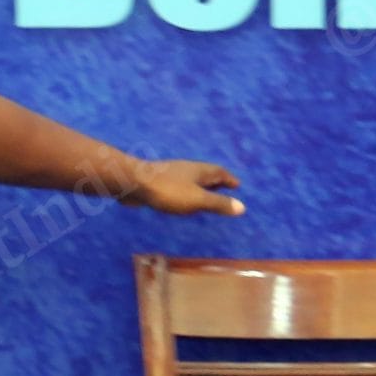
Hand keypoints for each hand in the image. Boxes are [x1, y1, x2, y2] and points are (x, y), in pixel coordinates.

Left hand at [121, 160, 244, 217]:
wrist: (133, 183)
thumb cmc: (168, 191)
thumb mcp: (197, 200)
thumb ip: (218, 203)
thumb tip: (242, 207)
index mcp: (200, 170)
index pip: (220, 172)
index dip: (229, 179)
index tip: (237, 185)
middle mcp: (187, 169)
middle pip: (206, 174)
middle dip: (216, 181)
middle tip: (224, 188)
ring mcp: (172, 174)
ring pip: (191, 179)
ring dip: (200, 186)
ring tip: (204, 195)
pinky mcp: (158, 181)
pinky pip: (178, 186)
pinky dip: (185, 192)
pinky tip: (180, 200)